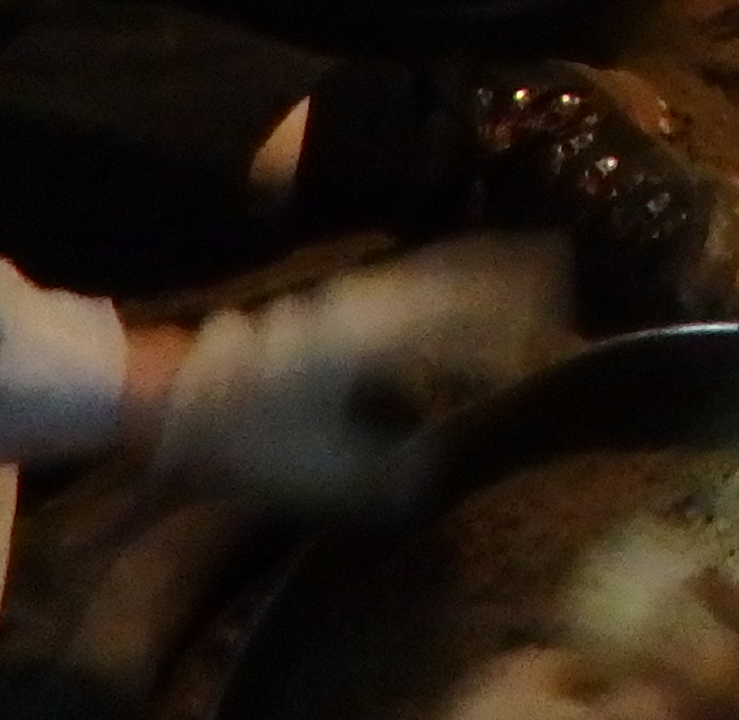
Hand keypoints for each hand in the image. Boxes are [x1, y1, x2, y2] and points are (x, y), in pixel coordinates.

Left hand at [148, 233, 572, 513]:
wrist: (176, 398)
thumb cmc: (252, 436)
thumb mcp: (324, 472)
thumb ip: (391, 473)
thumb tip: (438, 468)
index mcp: (384, 333)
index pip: (472, 315)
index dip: (518, 318)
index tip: (561, 320)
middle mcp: (376, 302)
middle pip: (460, 273)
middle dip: (511, 269)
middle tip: (559, 267)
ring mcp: (351, 299)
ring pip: (433, 271)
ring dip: (478, 268)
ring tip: (518, 265)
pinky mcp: (331, 309)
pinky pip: (410, 282)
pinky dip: (443, 279)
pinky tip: (444, 295)